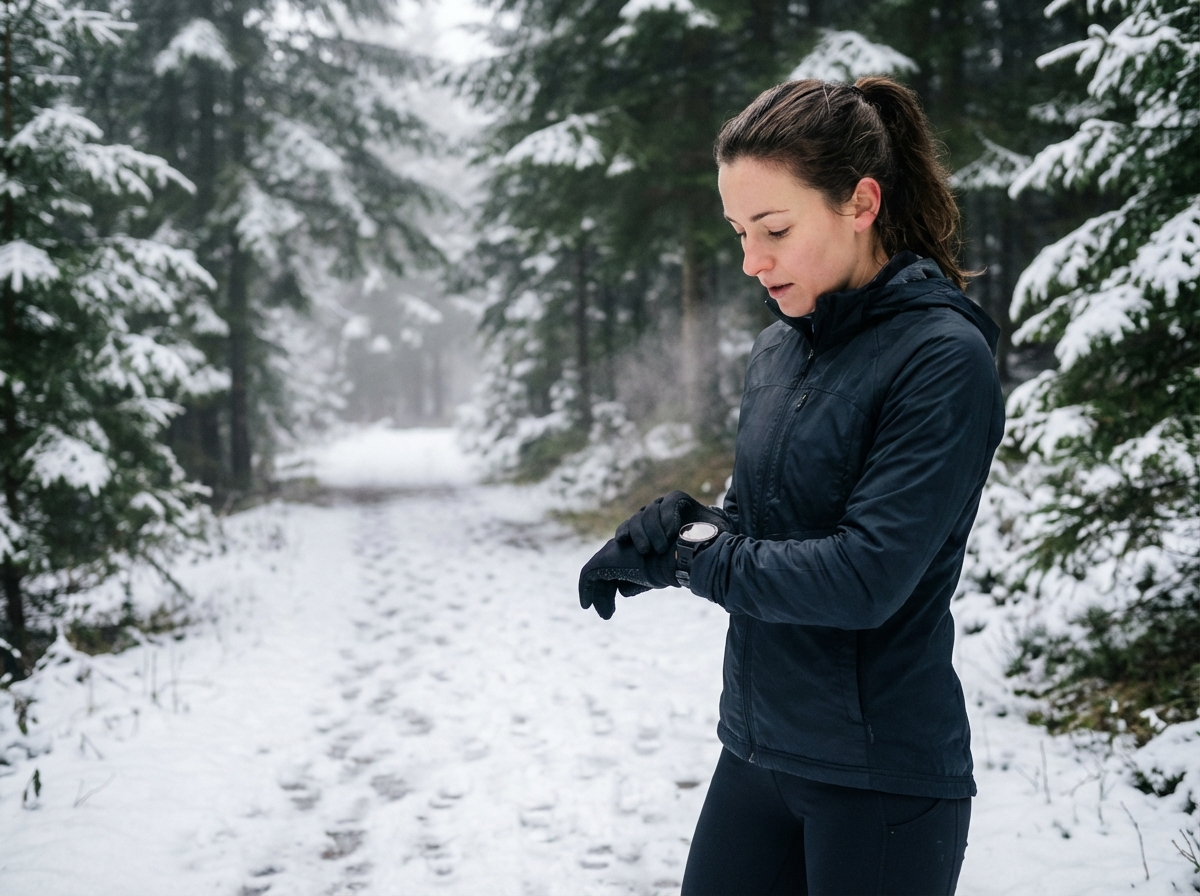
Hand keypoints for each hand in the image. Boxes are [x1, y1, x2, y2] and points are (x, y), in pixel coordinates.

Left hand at [578, 537, 676, 619]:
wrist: (663, 561)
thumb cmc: (661, 569)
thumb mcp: (648, 579)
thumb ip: (634, 583)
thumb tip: (622, 591)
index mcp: (626, 554)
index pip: (614, 575)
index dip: (611, 592)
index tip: (612, 609)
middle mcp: (614, 551)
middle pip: (604, 577)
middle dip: (604, 596)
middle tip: (606, 615)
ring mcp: (607, 555)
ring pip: (595, 578)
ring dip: (598, 598)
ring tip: (604, 615)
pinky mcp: (600, 562)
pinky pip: (587, 577)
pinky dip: (585, 591)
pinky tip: (586, 604)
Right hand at [615, 490, 730, 554]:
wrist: (694, 549)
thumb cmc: (708, 538)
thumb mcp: (717, 532)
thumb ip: (716, 530)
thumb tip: (717, 535)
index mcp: (681, 502)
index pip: (672, 501)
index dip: (669, 515)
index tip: (671, 534)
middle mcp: (661, 506)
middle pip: (652, 511)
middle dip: (654, 530)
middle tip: (659, 549)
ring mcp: (647, 517)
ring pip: (639, 518)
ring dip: (640, 534)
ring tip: (645, 551)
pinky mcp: (637, 529)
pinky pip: (627, 526)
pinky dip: (624, 531)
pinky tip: (622, 540)